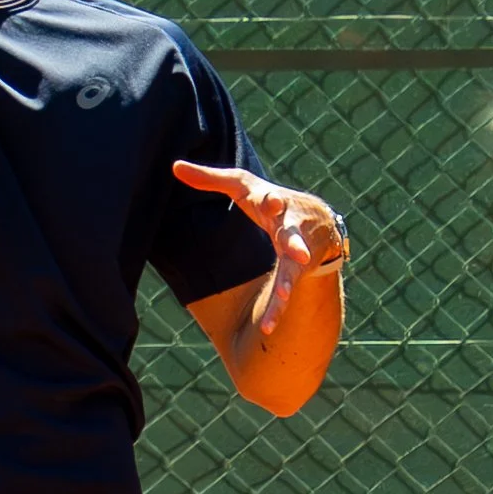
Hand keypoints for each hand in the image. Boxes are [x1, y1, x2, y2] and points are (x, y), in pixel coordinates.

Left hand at [173, 162, 345, 335]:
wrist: (318, 220)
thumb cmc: (271, 200)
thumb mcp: (243, 186)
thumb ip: (210, 178)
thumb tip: (174, 166)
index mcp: (274, 202)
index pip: (270, 198)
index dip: (269, 200)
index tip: (271, 201)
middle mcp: (290, 226)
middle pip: (292, 233)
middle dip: (294, 240)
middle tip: (297, 251)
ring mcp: (297, 251)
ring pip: (292, 269)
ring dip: (288, 283)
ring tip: (283, 296)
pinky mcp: (298, 271)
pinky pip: (286, 291)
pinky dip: (276, 308)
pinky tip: (266, 326)